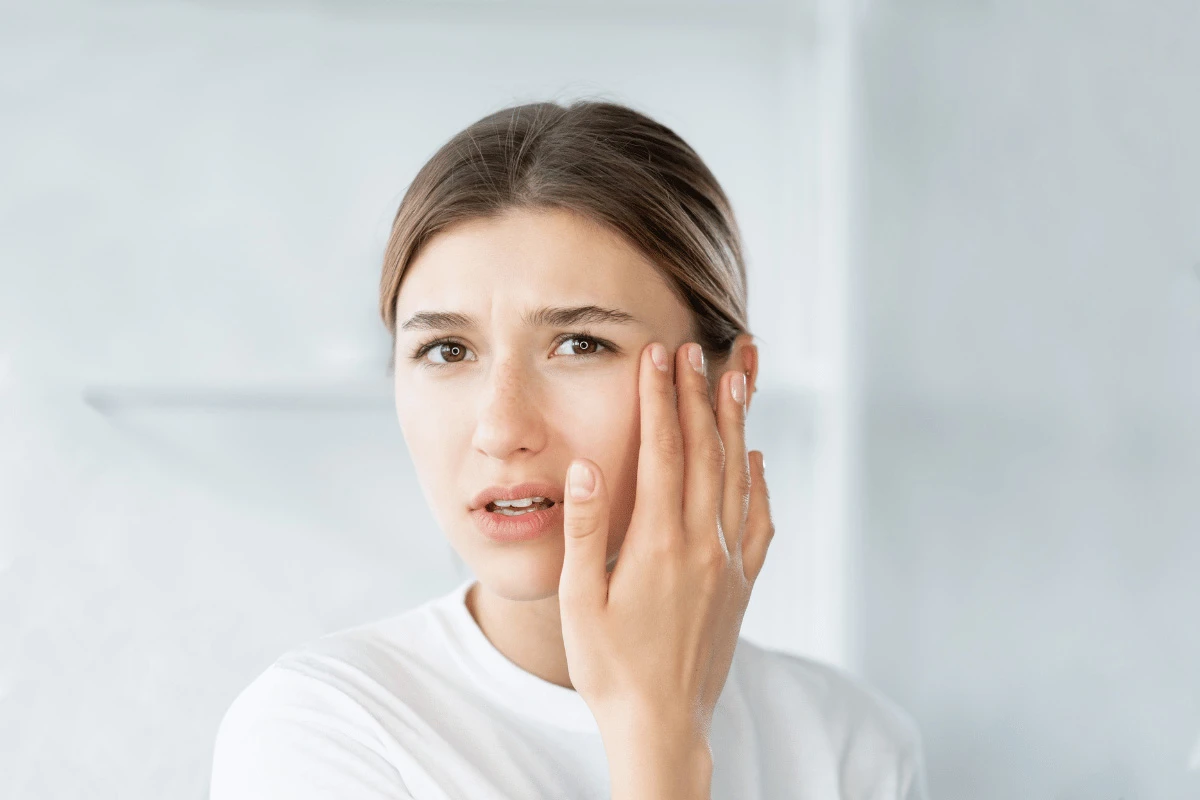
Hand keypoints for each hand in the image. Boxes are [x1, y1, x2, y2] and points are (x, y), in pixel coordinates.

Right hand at [557, 340, 774, 743]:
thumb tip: (589, 467)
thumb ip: (588, 531)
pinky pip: (758, 520)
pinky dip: (758, 482)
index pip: (662, 451)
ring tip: (737, 378)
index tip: (658, 355)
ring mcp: (729, 564)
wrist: (663, 725)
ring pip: (738, 477)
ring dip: (735, 424)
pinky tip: (756, 458)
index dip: (660, 398)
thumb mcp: (582, 602)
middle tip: (696, 349)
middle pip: (704, 452)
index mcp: (659, 544)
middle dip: (698, 395)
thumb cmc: (610, 668)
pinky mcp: (742, 584)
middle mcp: (702, 545)